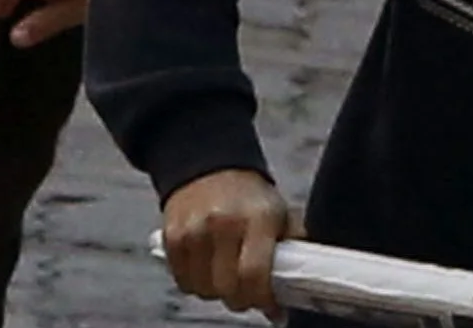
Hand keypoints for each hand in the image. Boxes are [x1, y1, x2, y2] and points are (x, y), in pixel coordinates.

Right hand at [158, 168, 295, 317]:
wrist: (209, 165)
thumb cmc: (250, 196)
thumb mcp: (280, 213)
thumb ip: (292, 248)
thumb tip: (301, 289)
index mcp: (257, 218)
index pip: (254, 274)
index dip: (262, 299)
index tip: (271, 307)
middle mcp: (224, 222)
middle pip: (228, 288)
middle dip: (241, 299)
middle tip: (248, 293)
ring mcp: (194, 230)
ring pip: (204, 290)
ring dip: (217, 292)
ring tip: (226, 278)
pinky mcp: (172, 237)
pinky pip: (182, 281)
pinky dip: (195, 284)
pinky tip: (206, 271)